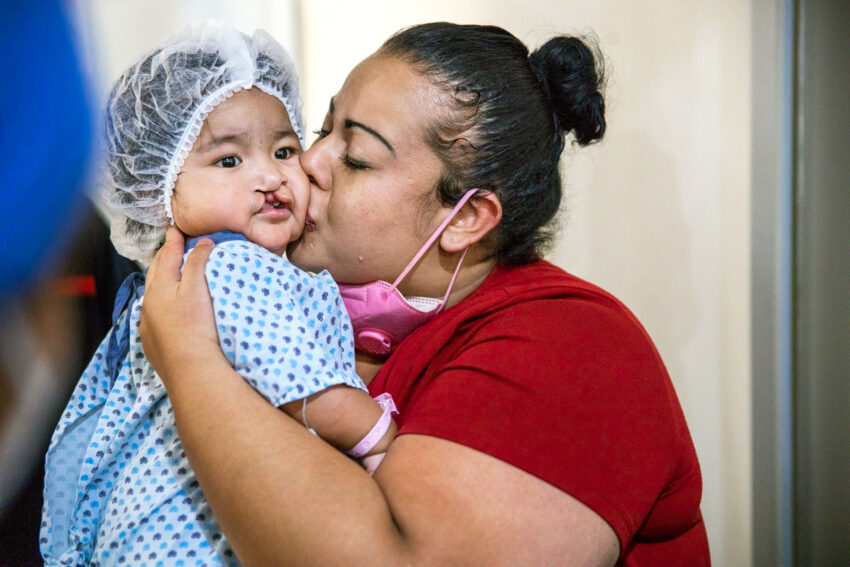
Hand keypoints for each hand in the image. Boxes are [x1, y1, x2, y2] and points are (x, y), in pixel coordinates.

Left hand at [139, 226, 221, 386]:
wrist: (189, 368)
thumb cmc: (195, 325)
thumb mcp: (198, 288)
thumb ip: (198, 262)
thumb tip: (203, 243)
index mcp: (160, 286)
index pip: (167, 256)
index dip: (174, 241)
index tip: (176, 229)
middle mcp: (149, 302)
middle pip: (155, 273)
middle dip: (163, 257)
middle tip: (171, 246)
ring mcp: (149, 323)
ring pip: (152, 294)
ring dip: (159, 281)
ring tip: (166, 275)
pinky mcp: (152, 341)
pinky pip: (152, 314)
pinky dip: (158, 304)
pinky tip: (164, 309)